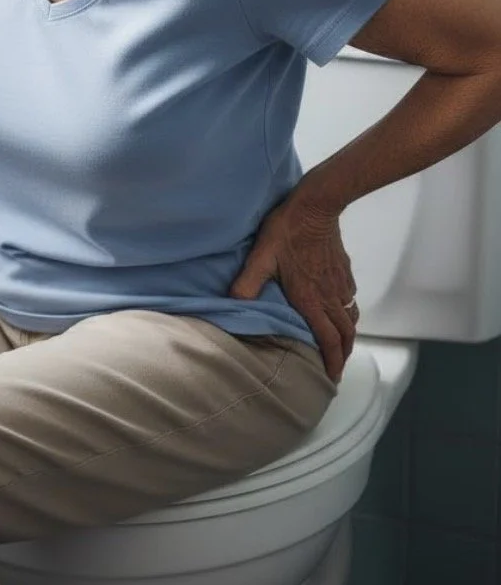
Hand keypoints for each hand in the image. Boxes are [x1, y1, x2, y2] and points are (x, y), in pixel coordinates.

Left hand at [229, 193, 357, 382]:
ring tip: (340, 346)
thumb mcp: (261, 256)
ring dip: (347, 336)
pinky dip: (348, 314)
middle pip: (344, 335)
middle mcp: (330, 296)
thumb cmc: (286, 231)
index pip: (328, 340)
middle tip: (336, 369)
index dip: (332, 362)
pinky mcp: (344, 270)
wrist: (316, 206)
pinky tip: (340, 311)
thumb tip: (234, 302)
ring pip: (350, 318)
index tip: (331, 379)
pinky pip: (350, 300)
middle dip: (342, 355)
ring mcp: (340, 283)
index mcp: (312, 299)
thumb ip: (248, 282)